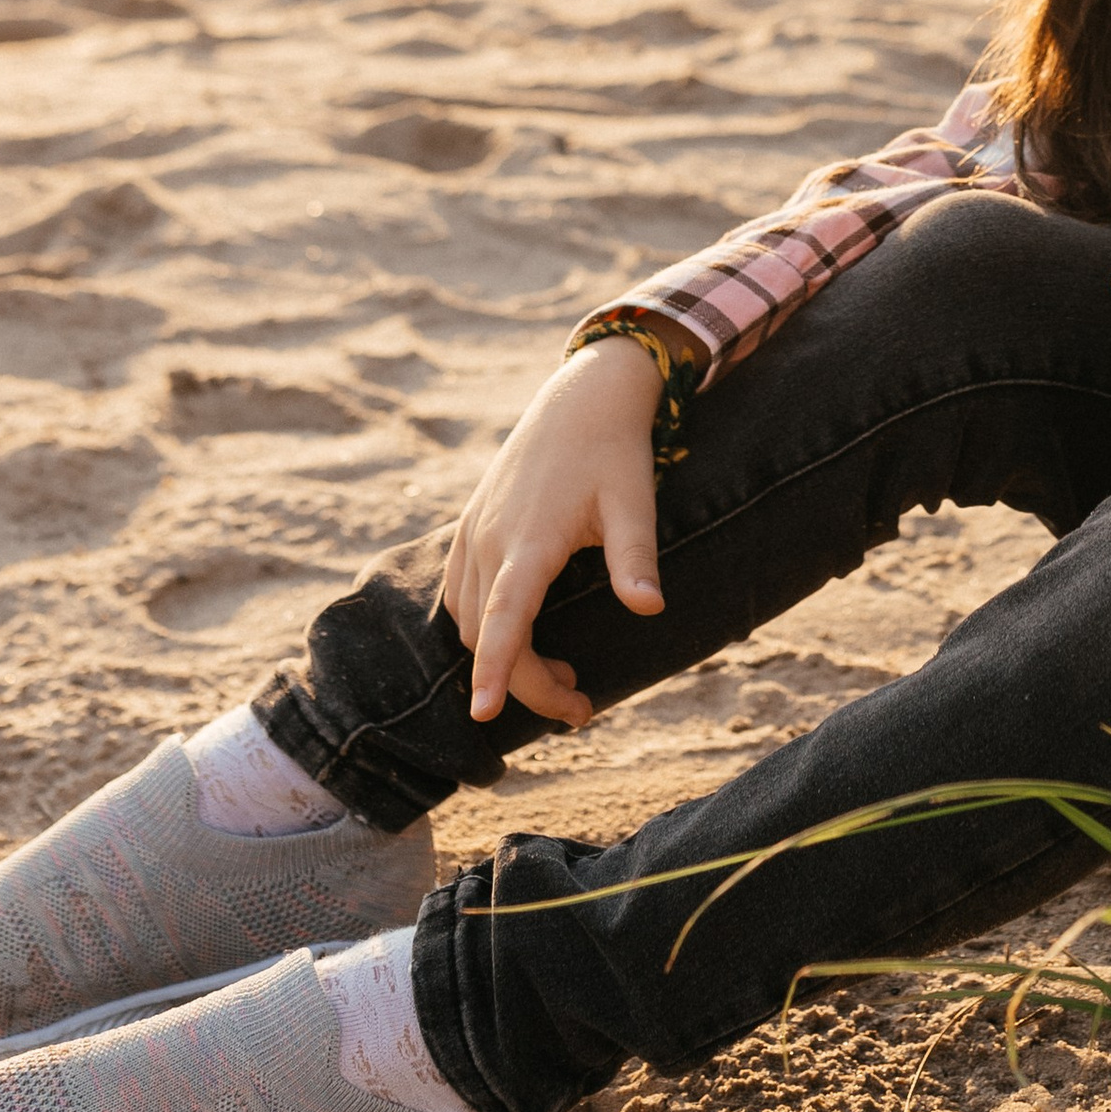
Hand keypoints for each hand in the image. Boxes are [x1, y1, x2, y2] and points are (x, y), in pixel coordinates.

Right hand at [439, 329, 684, 726]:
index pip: (503, 619)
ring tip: (566, 672)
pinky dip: (485, 627)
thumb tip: (650, 609)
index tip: (484, 715)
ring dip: (506, 658)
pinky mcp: (471, 526)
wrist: (582, 397)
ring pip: (467, 619)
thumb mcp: (635, 500)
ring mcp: (474, 532)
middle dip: (525, 683)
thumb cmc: (614, 450)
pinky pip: (460, 593)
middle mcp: (489, 539)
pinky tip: (524, 633)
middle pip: (487, 634)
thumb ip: (635, 556)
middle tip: (581, 708)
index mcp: (529, 539)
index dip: (495, 669)